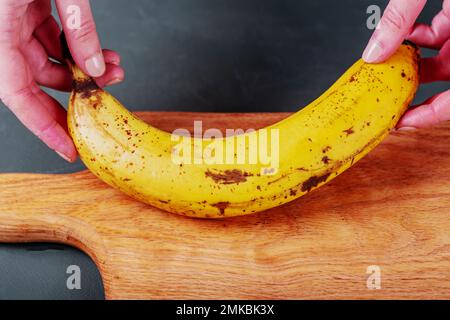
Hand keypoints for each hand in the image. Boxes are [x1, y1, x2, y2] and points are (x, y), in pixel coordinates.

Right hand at [0, 0, 123, 161]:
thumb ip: (78, 26)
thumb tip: (94, 64)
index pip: (15, 92)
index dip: (42, 125)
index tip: (67, 147)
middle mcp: (4, 29)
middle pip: (34, 82)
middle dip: (73, 98)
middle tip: (100, 111)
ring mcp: (15, 20)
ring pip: (49, 61)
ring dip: (84, 70)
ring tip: (112, 70)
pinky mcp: (28, 8)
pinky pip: (52, 40)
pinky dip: (78, 49)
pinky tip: (100, 53)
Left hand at [363, 0, 449, 129]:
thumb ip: (399, 18)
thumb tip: (374, 51)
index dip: (430, 116)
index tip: (402, 122)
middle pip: (446, 79)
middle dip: (414, 87)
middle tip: (387, 97)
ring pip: (441, 57)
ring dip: (412, 61)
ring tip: (388, 65)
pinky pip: (439, 35)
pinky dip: (419, 37)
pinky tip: (404, 34)